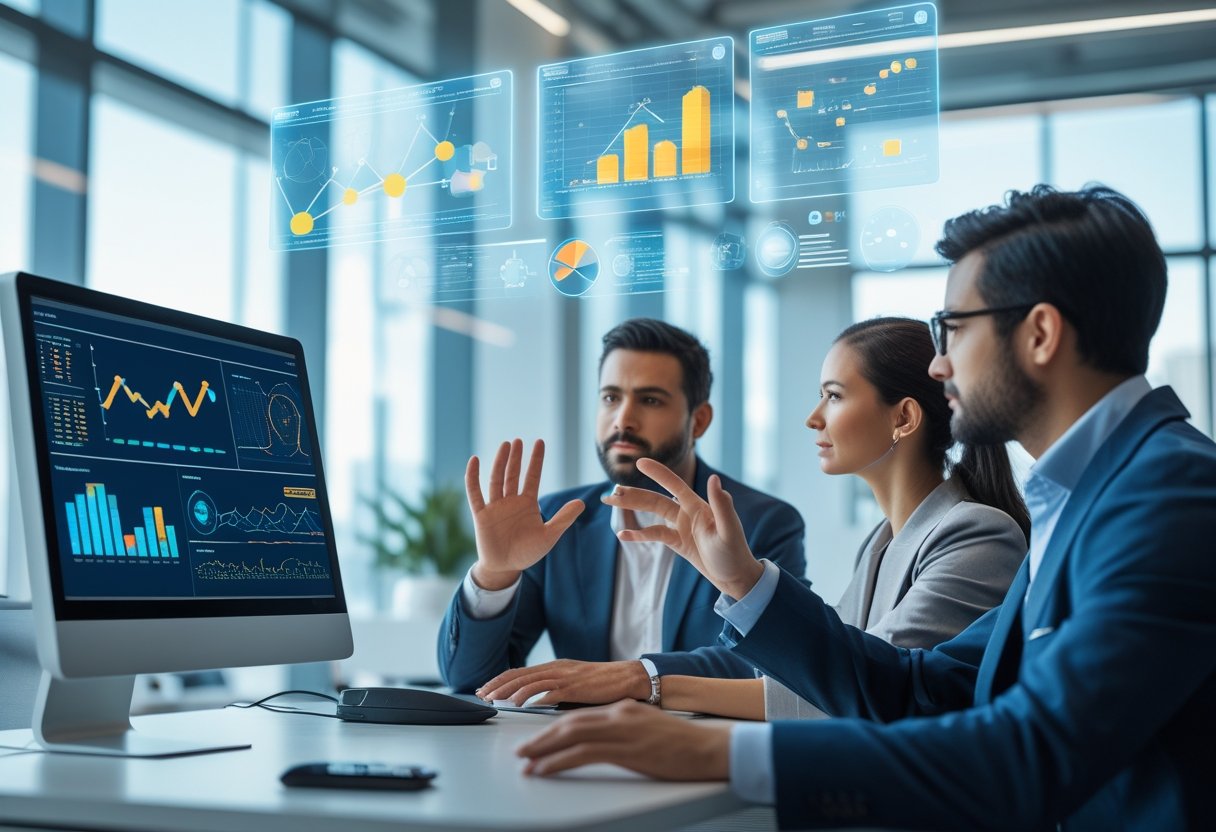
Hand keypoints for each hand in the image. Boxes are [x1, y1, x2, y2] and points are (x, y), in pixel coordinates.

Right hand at [466, 438, 583, 589]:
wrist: (506, 568)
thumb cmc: (528, 552)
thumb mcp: (549, 535)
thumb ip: (564, 518)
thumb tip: (582, 502)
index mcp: (527, 503)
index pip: (532, 476)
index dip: (536, 460)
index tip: (539, 442)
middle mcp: (511, 501)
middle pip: (513, 474)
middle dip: (516, 457)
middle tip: (518, 440)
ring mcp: (495, 506)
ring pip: (496, 479)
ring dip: (500, 462)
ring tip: (505, 445)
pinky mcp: (482, 515)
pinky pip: (475, 493)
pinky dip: (473, 477)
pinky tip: (474, 461)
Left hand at [476, 659, 649, 705]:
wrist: (628, 678)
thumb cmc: (604, 683)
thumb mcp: (575, 682)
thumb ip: (557, 688)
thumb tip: (537, 700)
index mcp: (556, 667)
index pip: (522, 672)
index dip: (501, 680)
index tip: (486, 688)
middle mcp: (557, 668)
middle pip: (521, 676)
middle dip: (499, 685)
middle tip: (483, 695)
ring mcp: (566, 676)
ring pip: (531, 682)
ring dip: (510, 692)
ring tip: (496, 700)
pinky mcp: (575, 687)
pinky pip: (550, 691)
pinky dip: (534, 697)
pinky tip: (522, 704)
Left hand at [516, 700, 731, 779]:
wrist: (707, 748)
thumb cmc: (681, 744)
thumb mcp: (645, 729)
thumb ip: (621, 730)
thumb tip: (597, 741)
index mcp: (622, 708)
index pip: (579, 716)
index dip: (553, 729)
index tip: (536, 741)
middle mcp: (618, 714)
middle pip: (569, 723)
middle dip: (541, 738)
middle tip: (521, 751)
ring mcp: (622, 730)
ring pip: (571, 736)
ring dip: (543, 750)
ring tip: (526, 762)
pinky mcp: (626, 749)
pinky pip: (582, 754)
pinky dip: (558, 761)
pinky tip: (545, 769)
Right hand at [601, 457, 763, 599]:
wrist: (735, 576)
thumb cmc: (735, 553)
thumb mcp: (729, 530)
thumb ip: (721, 505)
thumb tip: (714, 479)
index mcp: (698, 506)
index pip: (674, 485)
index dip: (658, 474)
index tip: (639, 462)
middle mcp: (687, 512)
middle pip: (655, 499)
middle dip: (634, 494)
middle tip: (611, 493)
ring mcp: (680, 526)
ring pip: (651, 512)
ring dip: (632, 507)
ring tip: (610, 503)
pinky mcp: (677, 541)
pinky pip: (654, 534)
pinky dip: (639, 534)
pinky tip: (623, 535)